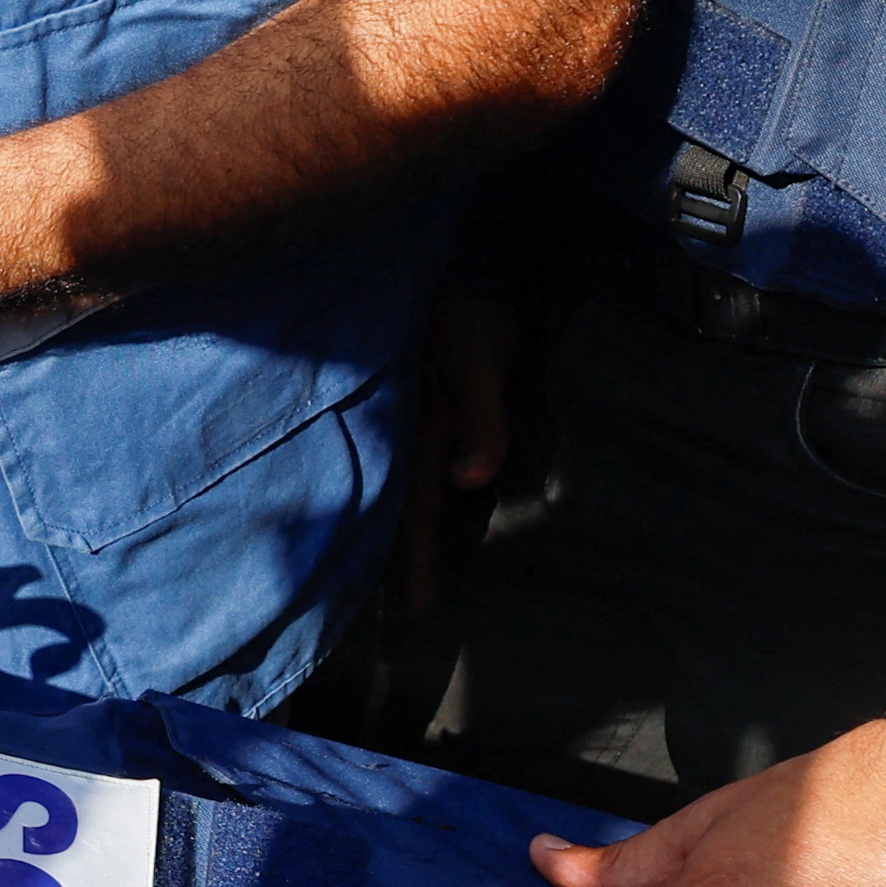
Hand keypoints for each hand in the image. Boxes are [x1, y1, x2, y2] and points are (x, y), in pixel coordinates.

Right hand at [394, 274, 514, 614]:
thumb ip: (479, 421)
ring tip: (413, 580)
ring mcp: (428, 427)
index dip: (416, 559)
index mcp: (417, 430)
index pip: (415, 508)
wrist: (478, 274)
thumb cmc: (473, 317)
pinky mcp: (445, 415)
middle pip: (407, 511)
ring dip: (417, 535)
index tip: (418, 608)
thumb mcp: (478, 365)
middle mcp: (415, 436)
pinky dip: (430, 500)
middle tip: (411, 613)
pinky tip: (441, 519)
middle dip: (406, 561)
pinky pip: (433, 469)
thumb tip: (468, 482)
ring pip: (416, 494)